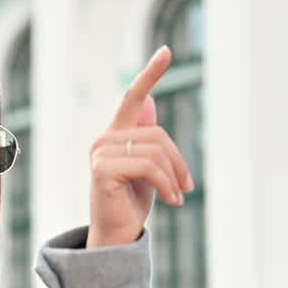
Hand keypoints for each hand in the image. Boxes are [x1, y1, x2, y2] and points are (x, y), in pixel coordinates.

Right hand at [88, 45, 193, 248]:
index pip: (132, 98)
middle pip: (157, 134)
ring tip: (177, 197)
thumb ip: (149, 139)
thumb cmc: (132, 204)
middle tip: (187, 187)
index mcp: (115, 136)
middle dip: (178, 161)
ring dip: (174, 177)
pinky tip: (171, 201)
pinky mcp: (103, 169)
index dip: (150, 74)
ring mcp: (100, 153)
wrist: (116, 236)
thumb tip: (150, 102)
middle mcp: (104, 140)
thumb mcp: (148, 169)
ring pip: (156, 151)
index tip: (166, 51)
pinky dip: (167, 185)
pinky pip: (149, 166)